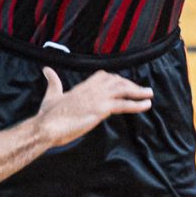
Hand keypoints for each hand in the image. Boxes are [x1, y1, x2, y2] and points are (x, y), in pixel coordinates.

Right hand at [34, 66, 152, 144]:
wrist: (46, 126)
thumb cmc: (47, 115)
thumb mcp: (51, 94)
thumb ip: (53, 81)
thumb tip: (47, 70)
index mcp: (82, 87)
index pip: (103, 76)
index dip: (115, 79)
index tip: (124, 84)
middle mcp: (92, 90)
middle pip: (116, 81)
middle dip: (130, 85)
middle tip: (142, 90)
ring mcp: (97, 99)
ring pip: (122, 90)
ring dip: (138, 92)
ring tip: (149, 95)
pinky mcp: (100, 110)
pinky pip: (123, 105)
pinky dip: (136, 104)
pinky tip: (145, 105)